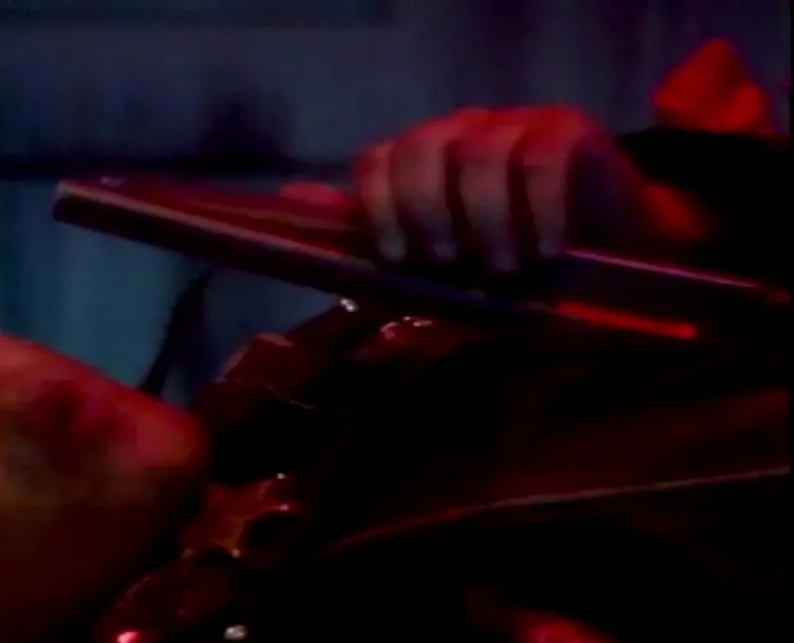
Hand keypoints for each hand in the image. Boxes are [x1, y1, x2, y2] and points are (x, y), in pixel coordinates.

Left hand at [284, 107, 707, 280]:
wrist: (599, 254)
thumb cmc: (503, 258)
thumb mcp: (433, 257)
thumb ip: (371, 227)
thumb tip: (291, 197)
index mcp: (419, 158)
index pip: (378, 160)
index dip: (380, 207)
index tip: (399, 258)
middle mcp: (459, 131)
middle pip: (422, 148)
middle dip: (426, 210)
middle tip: (448, 263)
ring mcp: (513, 124)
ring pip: (482, 153)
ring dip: (486, 219)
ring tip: (501, 270)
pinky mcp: (566, 130)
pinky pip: (541, 158)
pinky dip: (538, 210)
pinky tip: (543, 253)